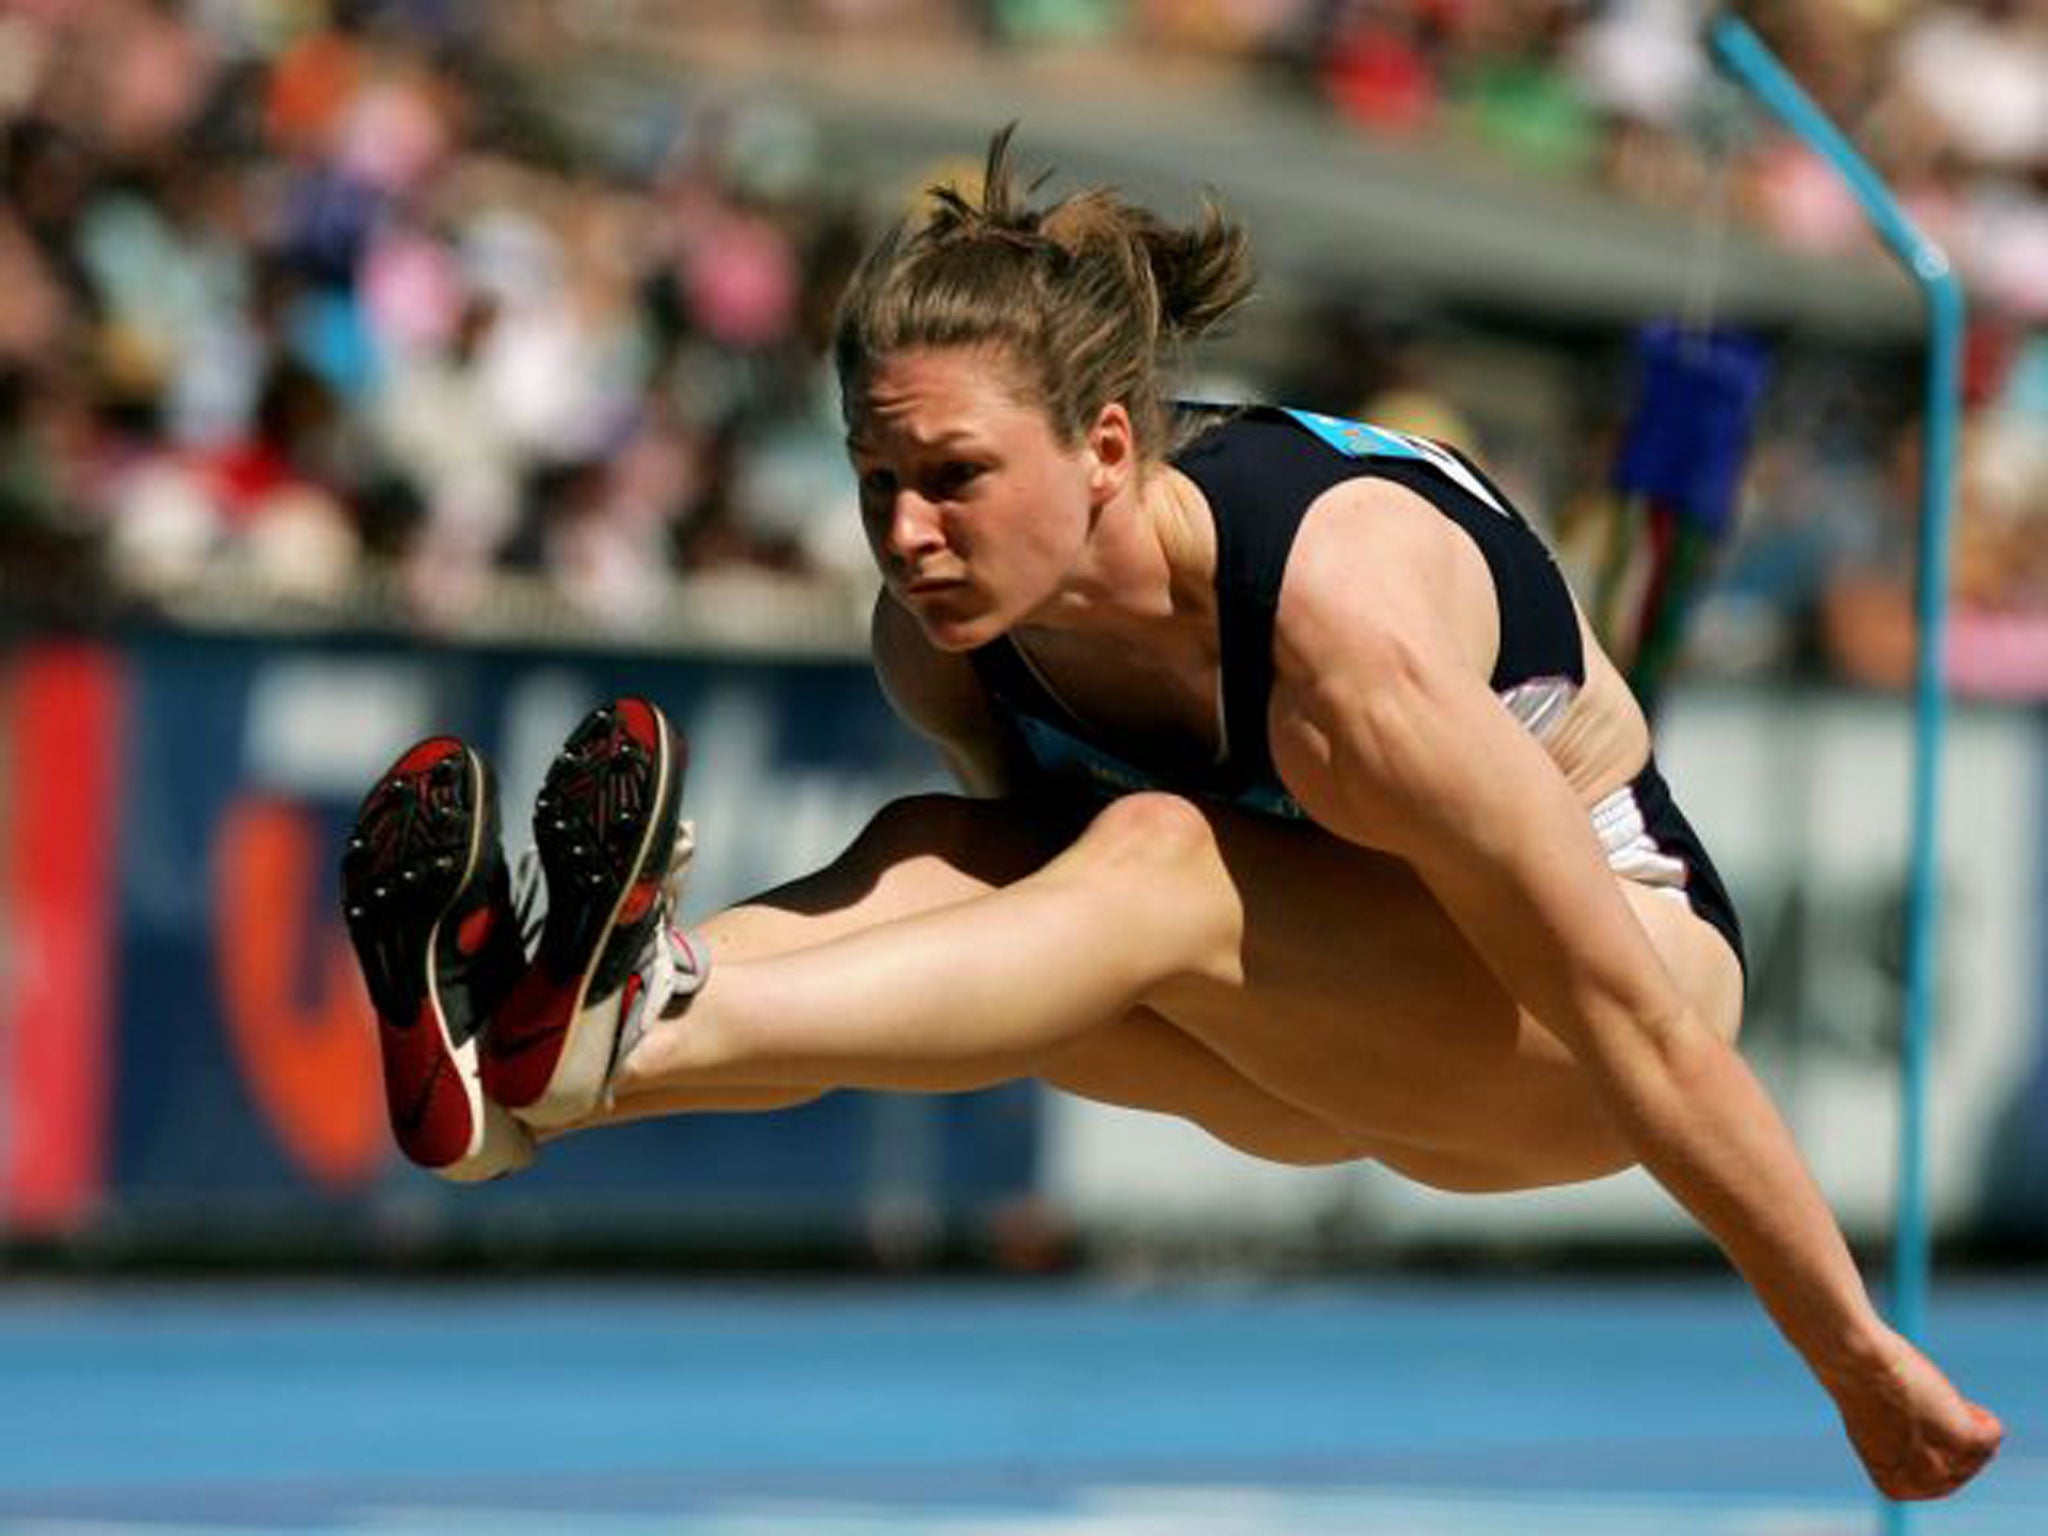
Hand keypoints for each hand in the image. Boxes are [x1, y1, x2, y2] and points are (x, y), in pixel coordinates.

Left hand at [1829, 1330, 2002, 1500]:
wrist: (1855, 1361)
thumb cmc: (1862, 1385)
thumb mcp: (1882, 1429)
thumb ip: (1909, 1448)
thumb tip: (1940, 1445)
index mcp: (1897, 1487)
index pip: (1943, 1478)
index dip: (1934, 1443)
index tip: (1910, 1420)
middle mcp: (1924, 1484)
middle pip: (1967, 1465)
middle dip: (1954, 1433)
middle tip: (1922, 1404)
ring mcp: (1945, 1464)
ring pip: (1982, 1448)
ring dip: (1963, 1418)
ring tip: (1929, 1397)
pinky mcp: (1965, 1441)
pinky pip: (1994, 1432)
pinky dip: (1979, 1413)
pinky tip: (1947, 1397)